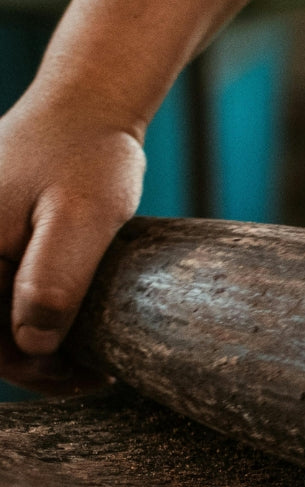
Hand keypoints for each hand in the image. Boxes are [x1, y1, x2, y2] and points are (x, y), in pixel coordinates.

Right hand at [0, 81, 143, 389]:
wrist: (85, 109)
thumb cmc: (87, 157)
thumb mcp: (83, 219)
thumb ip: (54, 280)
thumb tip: (33, 343)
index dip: (27, 369)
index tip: (81, 378)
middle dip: (34, 364)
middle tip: (94, 375)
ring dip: (34, 347)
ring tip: (90, 360)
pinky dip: (30, 318)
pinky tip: (73, 330)